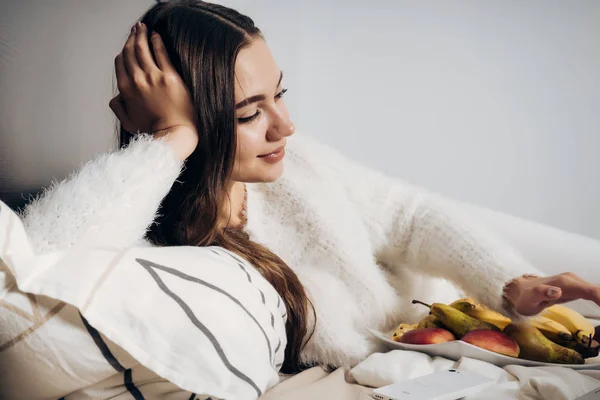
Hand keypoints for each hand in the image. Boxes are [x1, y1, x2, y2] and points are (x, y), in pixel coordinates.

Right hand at [109, 22, 197, 159]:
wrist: (173, 134)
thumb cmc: (152, 131)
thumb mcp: (127, 122)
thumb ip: (118, 107)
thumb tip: (116, 96)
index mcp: (125, 89)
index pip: (120, 62)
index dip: (123, 52)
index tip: (128, 46)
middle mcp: (136, 80)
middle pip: (130, 51)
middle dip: (131, 38)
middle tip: (135, 29)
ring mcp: (153, 77)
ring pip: (143, 48)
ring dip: (141, 35)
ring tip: (143, 27)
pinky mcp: (169, 77)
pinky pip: (161, 53)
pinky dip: (156, 42)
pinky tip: (156, 36)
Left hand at [503, 272, 599, 315]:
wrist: (519, 291)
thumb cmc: (524, 298)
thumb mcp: (529, 299)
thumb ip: (541, 293)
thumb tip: (557, 291)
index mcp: (564, 283)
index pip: (592, 291)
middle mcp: (571, 280)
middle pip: (597, 291)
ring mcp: (574, 282)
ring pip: (596, 291)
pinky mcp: (575, 287)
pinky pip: (592, 293)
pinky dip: (598, 301)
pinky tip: (599, 307)